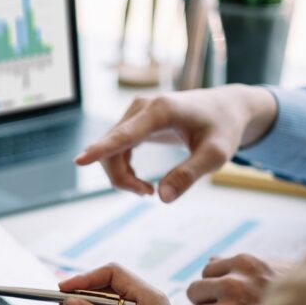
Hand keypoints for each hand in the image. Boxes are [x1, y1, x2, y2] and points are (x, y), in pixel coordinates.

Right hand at [75, 85, 276, 201]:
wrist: (226, 108)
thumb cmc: (223, 129)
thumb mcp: (216, 155)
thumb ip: (190, 175)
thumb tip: (162, 197)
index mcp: (162, 111)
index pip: (125, 134)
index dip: (102, 149)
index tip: (79, 161)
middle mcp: (142, 107)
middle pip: (112, 148)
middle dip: (122, 178)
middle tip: (147, 195)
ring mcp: (135, 112)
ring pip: (110, 150)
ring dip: (121, 176)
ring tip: (148, 191)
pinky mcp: (133, 120)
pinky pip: (115, 148)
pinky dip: (123, 169)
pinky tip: (141, 181)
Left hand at [186, 254, 290, 304]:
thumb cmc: (303, 299)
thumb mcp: (276, 271)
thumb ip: (244, 267)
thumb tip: (212, 260)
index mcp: (246, 264)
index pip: (208, 271)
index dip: (217, 286)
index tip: (230, 298)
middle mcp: (234, 284)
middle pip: (194, 292)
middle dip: (207, 304)